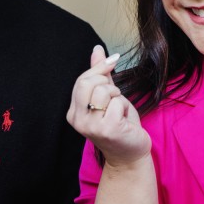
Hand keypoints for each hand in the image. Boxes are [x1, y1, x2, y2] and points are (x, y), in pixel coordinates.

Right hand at [67, 45, 151, 166]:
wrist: (130, 153)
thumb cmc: (120, 124)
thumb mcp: (108, 96)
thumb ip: (100, 74)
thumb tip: (97, 49)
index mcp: (73, 113)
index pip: (81, 80)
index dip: (98, 68)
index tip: (113, 60)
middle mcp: (78, 120)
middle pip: (88, 82)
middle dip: (107, 83)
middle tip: (115, 97)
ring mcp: (91, 126)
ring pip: (104, 91)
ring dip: (118, 97)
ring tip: (119, 110)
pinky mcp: (107, 129)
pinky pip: (117, 103)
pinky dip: (125, 107)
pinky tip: (124, 119)